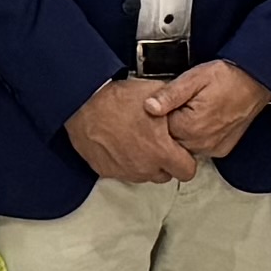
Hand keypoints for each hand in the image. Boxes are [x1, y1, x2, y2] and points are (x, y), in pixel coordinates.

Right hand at [66, 78, 198, 186]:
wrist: (82, 104)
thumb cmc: (117, 99)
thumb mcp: (155, 95)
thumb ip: (175, 106)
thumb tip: (185, 106)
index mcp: (161, 151)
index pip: (187, 171)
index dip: (186, 159)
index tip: (179, 149)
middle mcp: (144, 167)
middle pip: (166, 175)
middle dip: (165, 162)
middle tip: (158, 143)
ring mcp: (125, 171)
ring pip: (145, 175)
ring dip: (145, 163)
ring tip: (137, 140)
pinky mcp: (107, 171)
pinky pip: (124, 172)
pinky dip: (125, 162)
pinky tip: (121, 144)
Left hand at [151, 60, 270, 162]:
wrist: (255, 82)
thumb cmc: (227, 78)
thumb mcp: (194, 78)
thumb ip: (170, 95)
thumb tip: (149, 107)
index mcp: (190, 127)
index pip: (159, 131)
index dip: (161, 115)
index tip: (169, 103)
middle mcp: (201, 143)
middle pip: (171, 141)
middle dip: (172, 124)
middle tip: (182, 104)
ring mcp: (212, 148)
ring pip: (185, 146)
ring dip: (184, 131)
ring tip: (194, 110)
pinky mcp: (221, 149)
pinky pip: (200, 148)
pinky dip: (197, 136)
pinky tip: (203, 120)